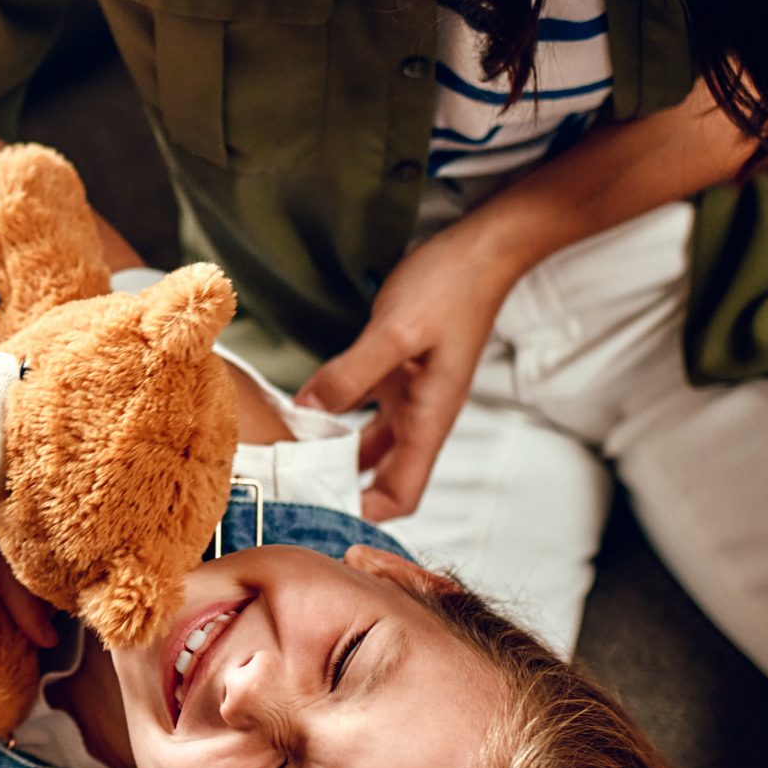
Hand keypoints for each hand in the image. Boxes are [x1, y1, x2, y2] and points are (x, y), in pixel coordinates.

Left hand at [297, 222, 523, 518]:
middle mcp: (420, 417)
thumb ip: (352, 374)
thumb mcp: (396, 332)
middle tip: (288, 492)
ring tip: (286, 459)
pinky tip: (301, 411)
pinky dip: (333, 416)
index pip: (401, 495)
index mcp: (429, 421)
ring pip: (366, 444)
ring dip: (332, 454)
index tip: (318, 515)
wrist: (481, 252)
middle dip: (339, 490)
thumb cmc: (451, 289)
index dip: (365, 514)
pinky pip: (360, 408)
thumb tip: (308, 411)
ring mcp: (408, 396)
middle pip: (380, 478)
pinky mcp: (396, 373)